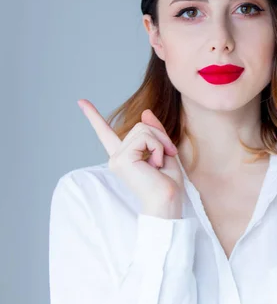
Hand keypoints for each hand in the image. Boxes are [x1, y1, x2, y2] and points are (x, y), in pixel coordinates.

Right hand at [77, 99, 183, 218]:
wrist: (167, 202)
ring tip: (160, 163)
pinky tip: (156, 164)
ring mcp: (116, 158)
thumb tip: (145, 111)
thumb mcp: (164, 151)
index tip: (81, 101)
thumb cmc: (168, 183)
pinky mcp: (121, 159)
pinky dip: (157, 147)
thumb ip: (154, 132)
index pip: (106, 134)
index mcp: (125, 156)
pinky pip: (145, 137)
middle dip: (160, 137)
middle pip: (141, 126)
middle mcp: (116, 157)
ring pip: (143, 129)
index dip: (94, 116)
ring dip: (160, 143)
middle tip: (168, 155)